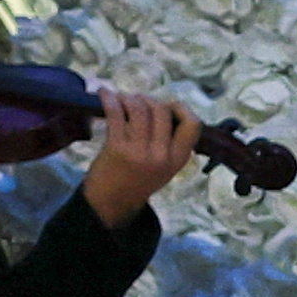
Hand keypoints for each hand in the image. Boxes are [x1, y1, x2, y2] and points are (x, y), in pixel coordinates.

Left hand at [77, 89, 202, 222]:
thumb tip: (164, 106)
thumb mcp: (166, 167)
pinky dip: (109, 98)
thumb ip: (171, 142)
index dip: (181, 109)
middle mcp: (161, 155)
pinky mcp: (116, 147)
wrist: (112, 203)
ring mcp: (139, 151)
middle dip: (149, 99)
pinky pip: (115, 113)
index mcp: (178, 159)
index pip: (192, 125)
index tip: (168, 106)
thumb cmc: (139, 181)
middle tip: (137, 102)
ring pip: (140, 108)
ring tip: (122, 99)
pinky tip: (104, 93)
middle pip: (162, 110)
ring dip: (129, 97)